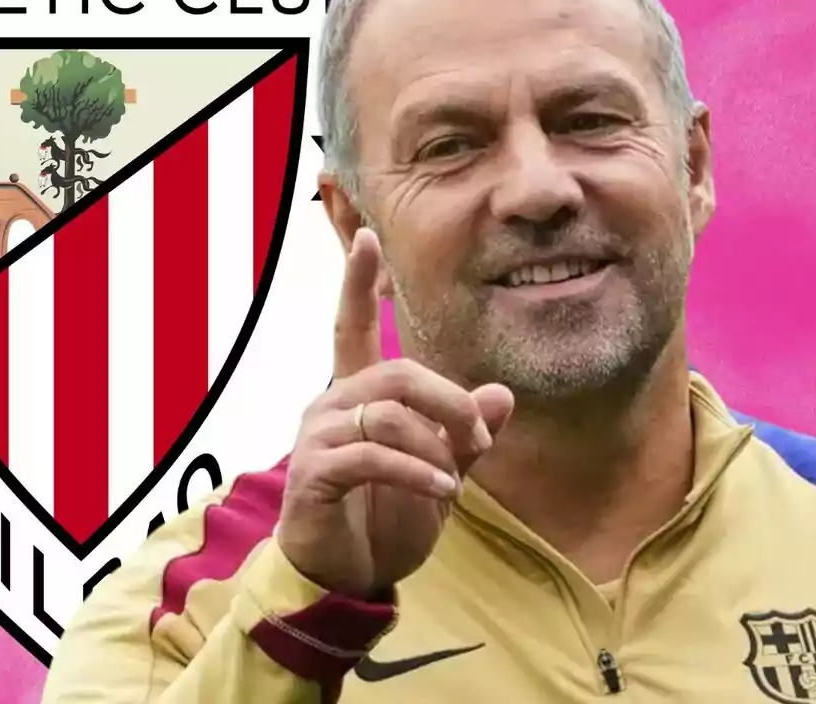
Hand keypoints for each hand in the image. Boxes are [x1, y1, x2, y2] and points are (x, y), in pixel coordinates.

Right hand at [275, 227, 514, 597]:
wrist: (343, 579)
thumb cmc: (383, 520)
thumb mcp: (438, 475)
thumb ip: (465, 436)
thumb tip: (502, 394)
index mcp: (356, 397)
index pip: (351, 326)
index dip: (358, 283)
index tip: (368, 237)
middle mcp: (330, 405)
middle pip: (395, 372)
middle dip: (448, 399)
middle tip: (479, 435)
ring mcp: (318, 438)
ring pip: (387, 412)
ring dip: (435, 444)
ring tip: (456, 479)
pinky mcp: (313, 472)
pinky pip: (372, 455)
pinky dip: (416, 470)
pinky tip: (443, 490)